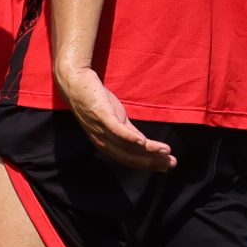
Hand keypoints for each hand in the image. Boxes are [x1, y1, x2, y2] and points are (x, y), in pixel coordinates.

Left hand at [56, 66, 176, 172]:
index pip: (130, 159)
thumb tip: (146, 144)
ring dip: (147, 150)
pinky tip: (142, 141)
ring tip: (165, 151)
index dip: (149, 164)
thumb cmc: (96, 101)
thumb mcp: (117, 119)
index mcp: (107, 143)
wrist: (76, 81)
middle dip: (152, 161)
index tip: (168, 165)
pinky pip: (115, 129)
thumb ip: (129, 132)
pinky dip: (129, 137)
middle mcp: (102, 140)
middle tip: (171, 162)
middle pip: (130, 156)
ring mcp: (100, 128)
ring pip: (126, 145)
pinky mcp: (100, 114)